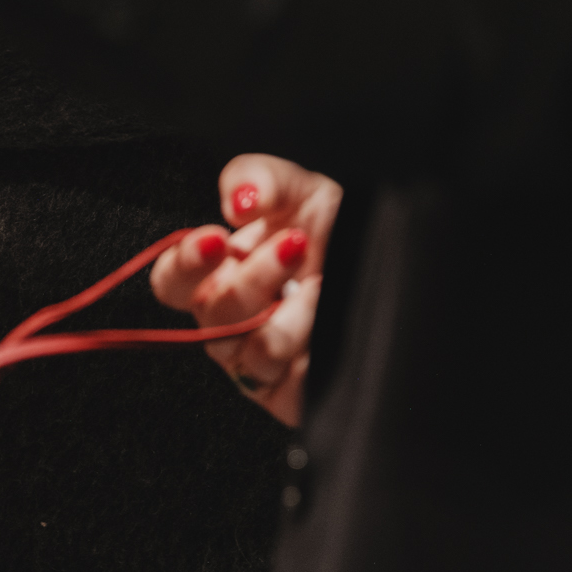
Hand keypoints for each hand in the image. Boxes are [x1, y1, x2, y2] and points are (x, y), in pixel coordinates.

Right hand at [150, 155, 342, 424]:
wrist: (398, 270)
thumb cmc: (341, 230)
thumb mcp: (301, 189)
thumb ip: (257, 178)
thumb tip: (237, 201)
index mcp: (223, 270)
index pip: (173, 281)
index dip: (185, 264)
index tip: (215, 239)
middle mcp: (233, 319)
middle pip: (211, 316)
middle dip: (254, 278)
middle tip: (295, 246)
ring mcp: (259, 359)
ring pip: (250, 352)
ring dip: (292, 314)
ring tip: (324, 286)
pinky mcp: (291, 392)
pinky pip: (288, 384)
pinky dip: (312, 349)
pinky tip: (331, 321)